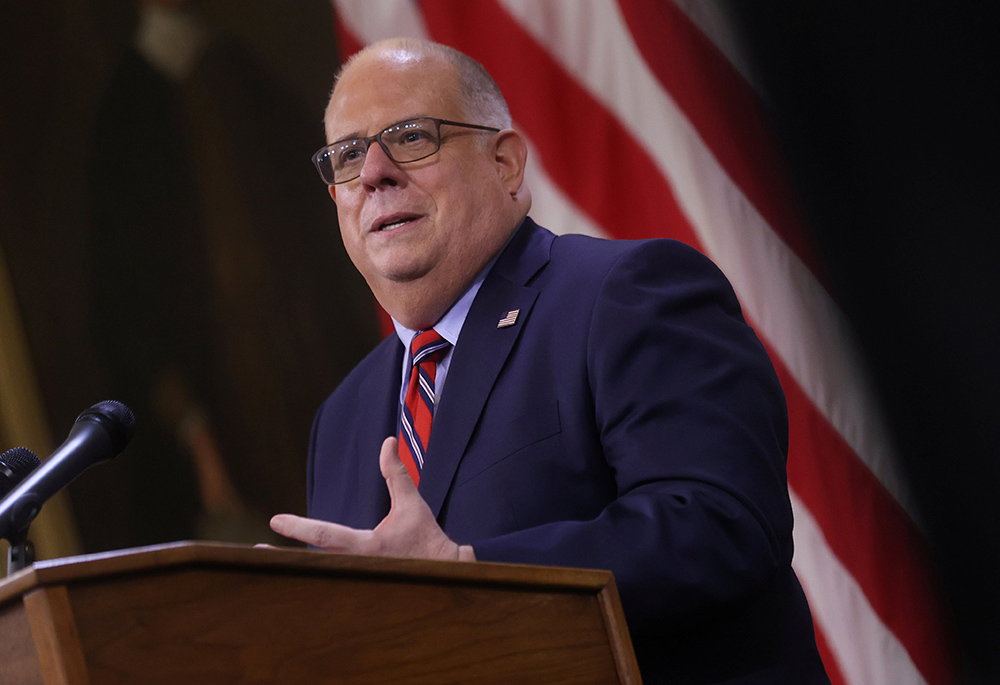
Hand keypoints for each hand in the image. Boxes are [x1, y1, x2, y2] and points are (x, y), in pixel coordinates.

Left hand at [269, 437, 475, 561]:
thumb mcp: (412, 503)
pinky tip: (291, 574)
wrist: (444, 570)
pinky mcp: (361, 585)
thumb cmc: (426, 537)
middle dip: (283, 558)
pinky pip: (330, 580)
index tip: (275, 521)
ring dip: (292, 569)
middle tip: (256, 550)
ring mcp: (358, 579)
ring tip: (264, 561)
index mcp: (368, 547)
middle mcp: (358, 566)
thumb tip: (388, 442)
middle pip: (313, 562)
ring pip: (319, 574)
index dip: (299, 527)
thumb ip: (396, 474)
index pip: (326, 536)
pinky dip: (311, 576)